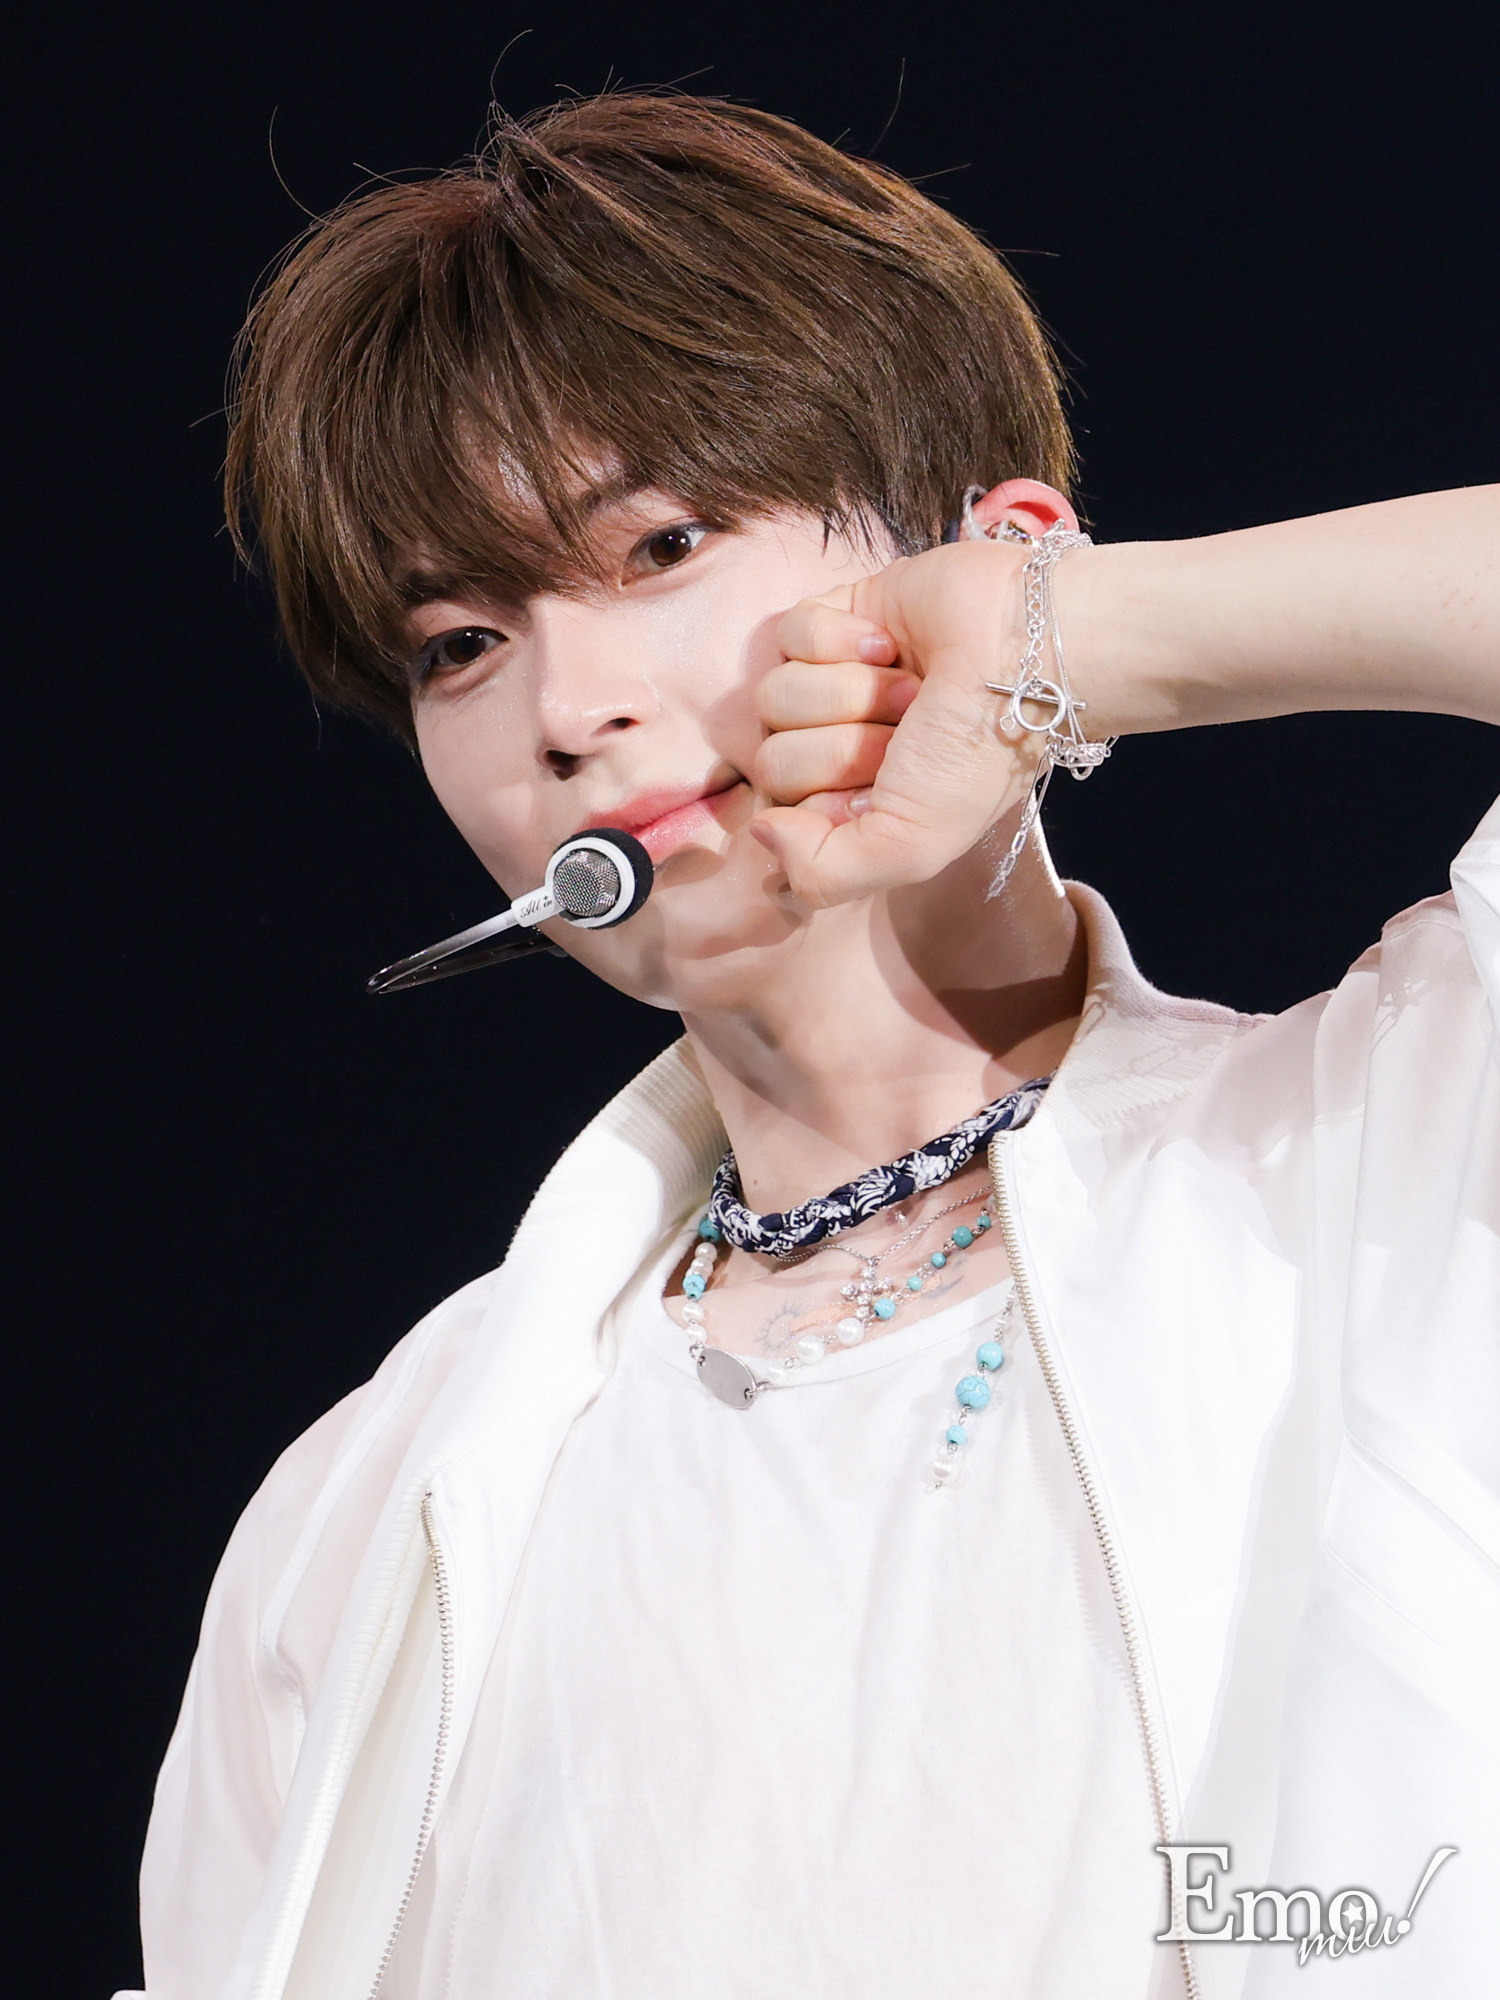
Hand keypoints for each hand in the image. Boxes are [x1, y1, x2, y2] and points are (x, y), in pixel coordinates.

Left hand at [751, 531, 1076, 906]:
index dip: (830, 806)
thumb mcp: (910, 847)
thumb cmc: (976, 753)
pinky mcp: (834, 619)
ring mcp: (831, 683)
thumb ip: (823, 874)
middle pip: (773, 760)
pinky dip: (840, 640)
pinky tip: (888, 643)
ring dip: (850, 693)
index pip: (780, 819)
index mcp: (850, 809)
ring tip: (910, 688)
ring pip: (774, 697)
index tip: (889, 792)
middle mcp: (835, 750)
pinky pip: (788, 634)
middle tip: (910, 733)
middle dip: (846, 748)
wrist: (1024, 651)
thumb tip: (760, 830)